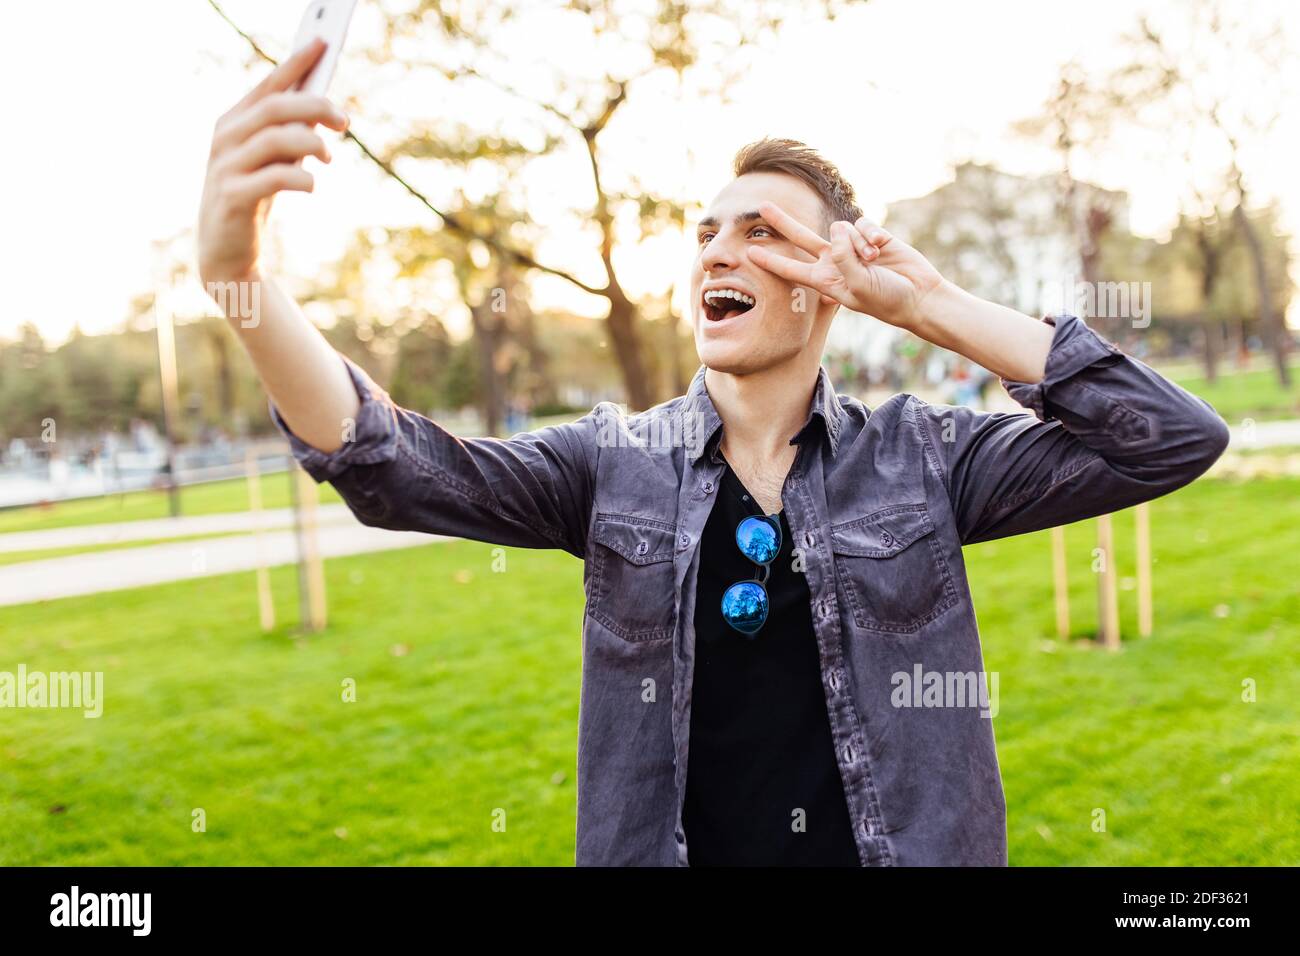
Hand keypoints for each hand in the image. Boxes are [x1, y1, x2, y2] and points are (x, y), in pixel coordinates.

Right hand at [197, 38, 349, 288]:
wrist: (227, 253)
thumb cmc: (255, 197)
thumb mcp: (273, 159)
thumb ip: (291, 132)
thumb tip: (324, 106)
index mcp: (234, 122)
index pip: (268, 85)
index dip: (295, 63)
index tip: (323, 42)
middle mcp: (225, 138)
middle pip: (275, 108)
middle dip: (315, 107)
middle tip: (345, 121)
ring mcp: (225, 167)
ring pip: (274, 139)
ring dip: (311, 143)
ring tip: (329, 156)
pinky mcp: (232, 197)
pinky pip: (273, 178)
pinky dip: (300, 178)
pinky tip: (312, 184)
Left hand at [746, 200, 944, 329]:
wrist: (918, 294)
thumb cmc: (886, 299)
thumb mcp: (859, 286)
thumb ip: (843, 258)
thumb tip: (836, 229)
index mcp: (825, 280)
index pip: (791, 268)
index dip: (771, 260)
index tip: (748, 255)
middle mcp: (834, 261)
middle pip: (801, 237)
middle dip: (783, 221)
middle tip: (762, 206)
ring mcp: (851, 247)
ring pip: (842, 229)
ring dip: (858, 243)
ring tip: (874, 261)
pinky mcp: (870, 235)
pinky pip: (862, 224)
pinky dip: (871, 234)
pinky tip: (881, 248)